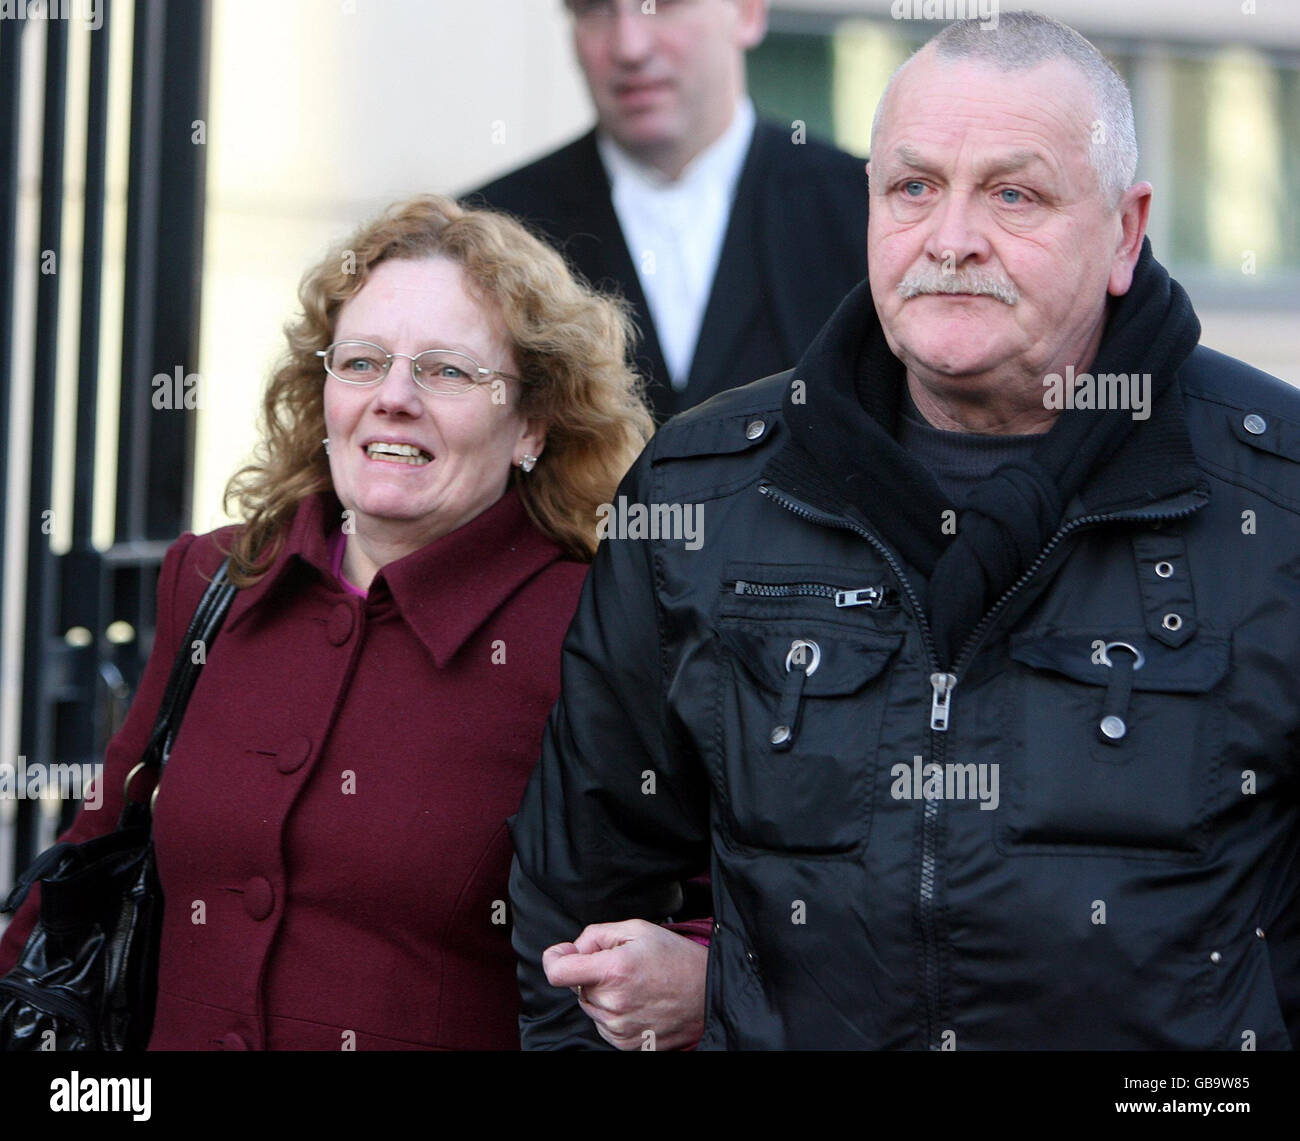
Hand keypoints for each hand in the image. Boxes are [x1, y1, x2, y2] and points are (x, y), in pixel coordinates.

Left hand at [542, 919, 707, 1049]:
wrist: (708, 994)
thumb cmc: (676, 958)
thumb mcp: (637, 928)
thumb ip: (596, 934)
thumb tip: (573, 949)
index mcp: (614, 971)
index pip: (558, 972)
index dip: (555, 958)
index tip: (562, 953)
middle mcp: (613, 1004)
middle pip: (576, 987)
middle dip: (590, 972)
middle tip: (622, 963)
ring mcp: (619, 1029)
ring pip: (589, 1005)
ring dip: (602, 993)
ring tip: (634, 983)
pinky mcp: (625, 1044)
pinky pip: (603, 1023)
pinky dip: (612, 1011)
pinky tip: (637, 1000)